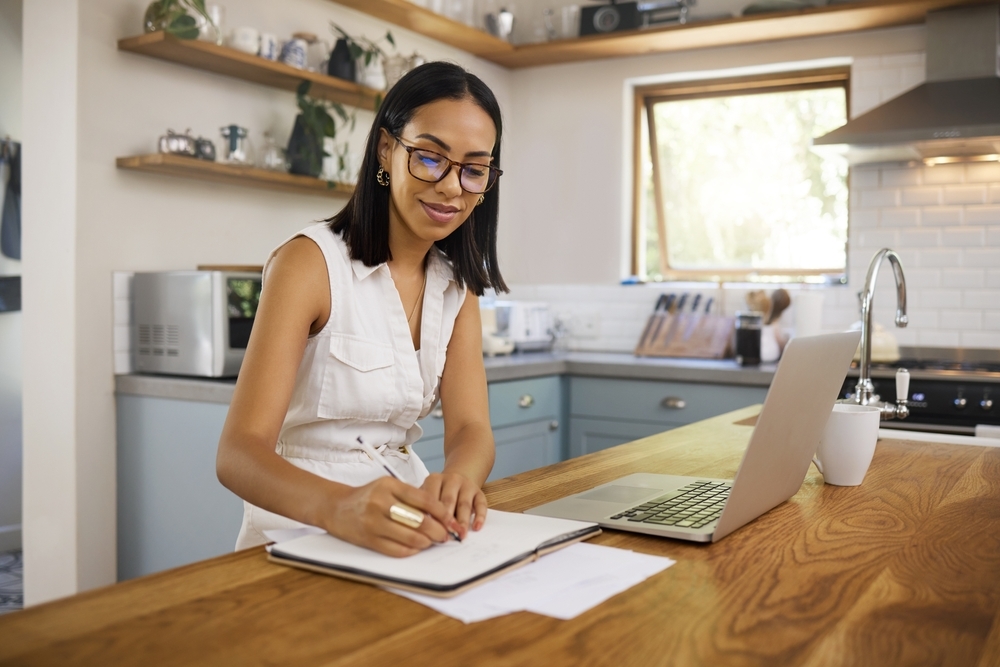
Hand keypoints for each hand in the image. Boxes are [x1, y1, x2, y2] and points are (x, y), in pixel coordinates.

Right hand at [327, 477, 462, 557]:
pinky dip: (411, 550)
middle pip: (419, 520)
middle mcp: (381, 503)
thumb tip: (439, 514)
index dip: (442, 512)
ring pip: (410, 537)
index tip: (451, 520)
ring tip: (433, 541)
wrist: (336, 507)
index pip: (424, 500)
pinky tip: (417, 548)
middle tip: (446, 535)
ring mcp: (374, 522)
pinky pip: (397, 549)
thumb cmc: (368, 496)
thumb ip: (410, 497)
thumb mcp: (388, 487)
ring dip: (427, 542)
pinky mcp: (369, 540)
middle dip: (438, 531)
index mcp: (389, 486)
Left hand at [420, 472, 486, 536]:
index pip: (431, 497)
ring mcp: (467, 485)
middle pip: (448, 500)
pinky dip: (480, 517)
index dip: (431, 515)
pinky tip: (476, 528)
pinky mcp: (479, 492)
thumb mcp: (428, 496)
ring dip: (462, 521)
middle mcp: (451, 479)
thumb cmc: (437, 494)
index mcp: (434, 479)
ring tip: (460, 535)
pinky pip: (481, 505)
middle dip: (447, 520)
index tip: (430, 531)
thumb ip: (425, 509)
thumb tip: (424, 529)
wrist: (456, 482)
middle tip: (445, 536)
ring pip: (464, 504)